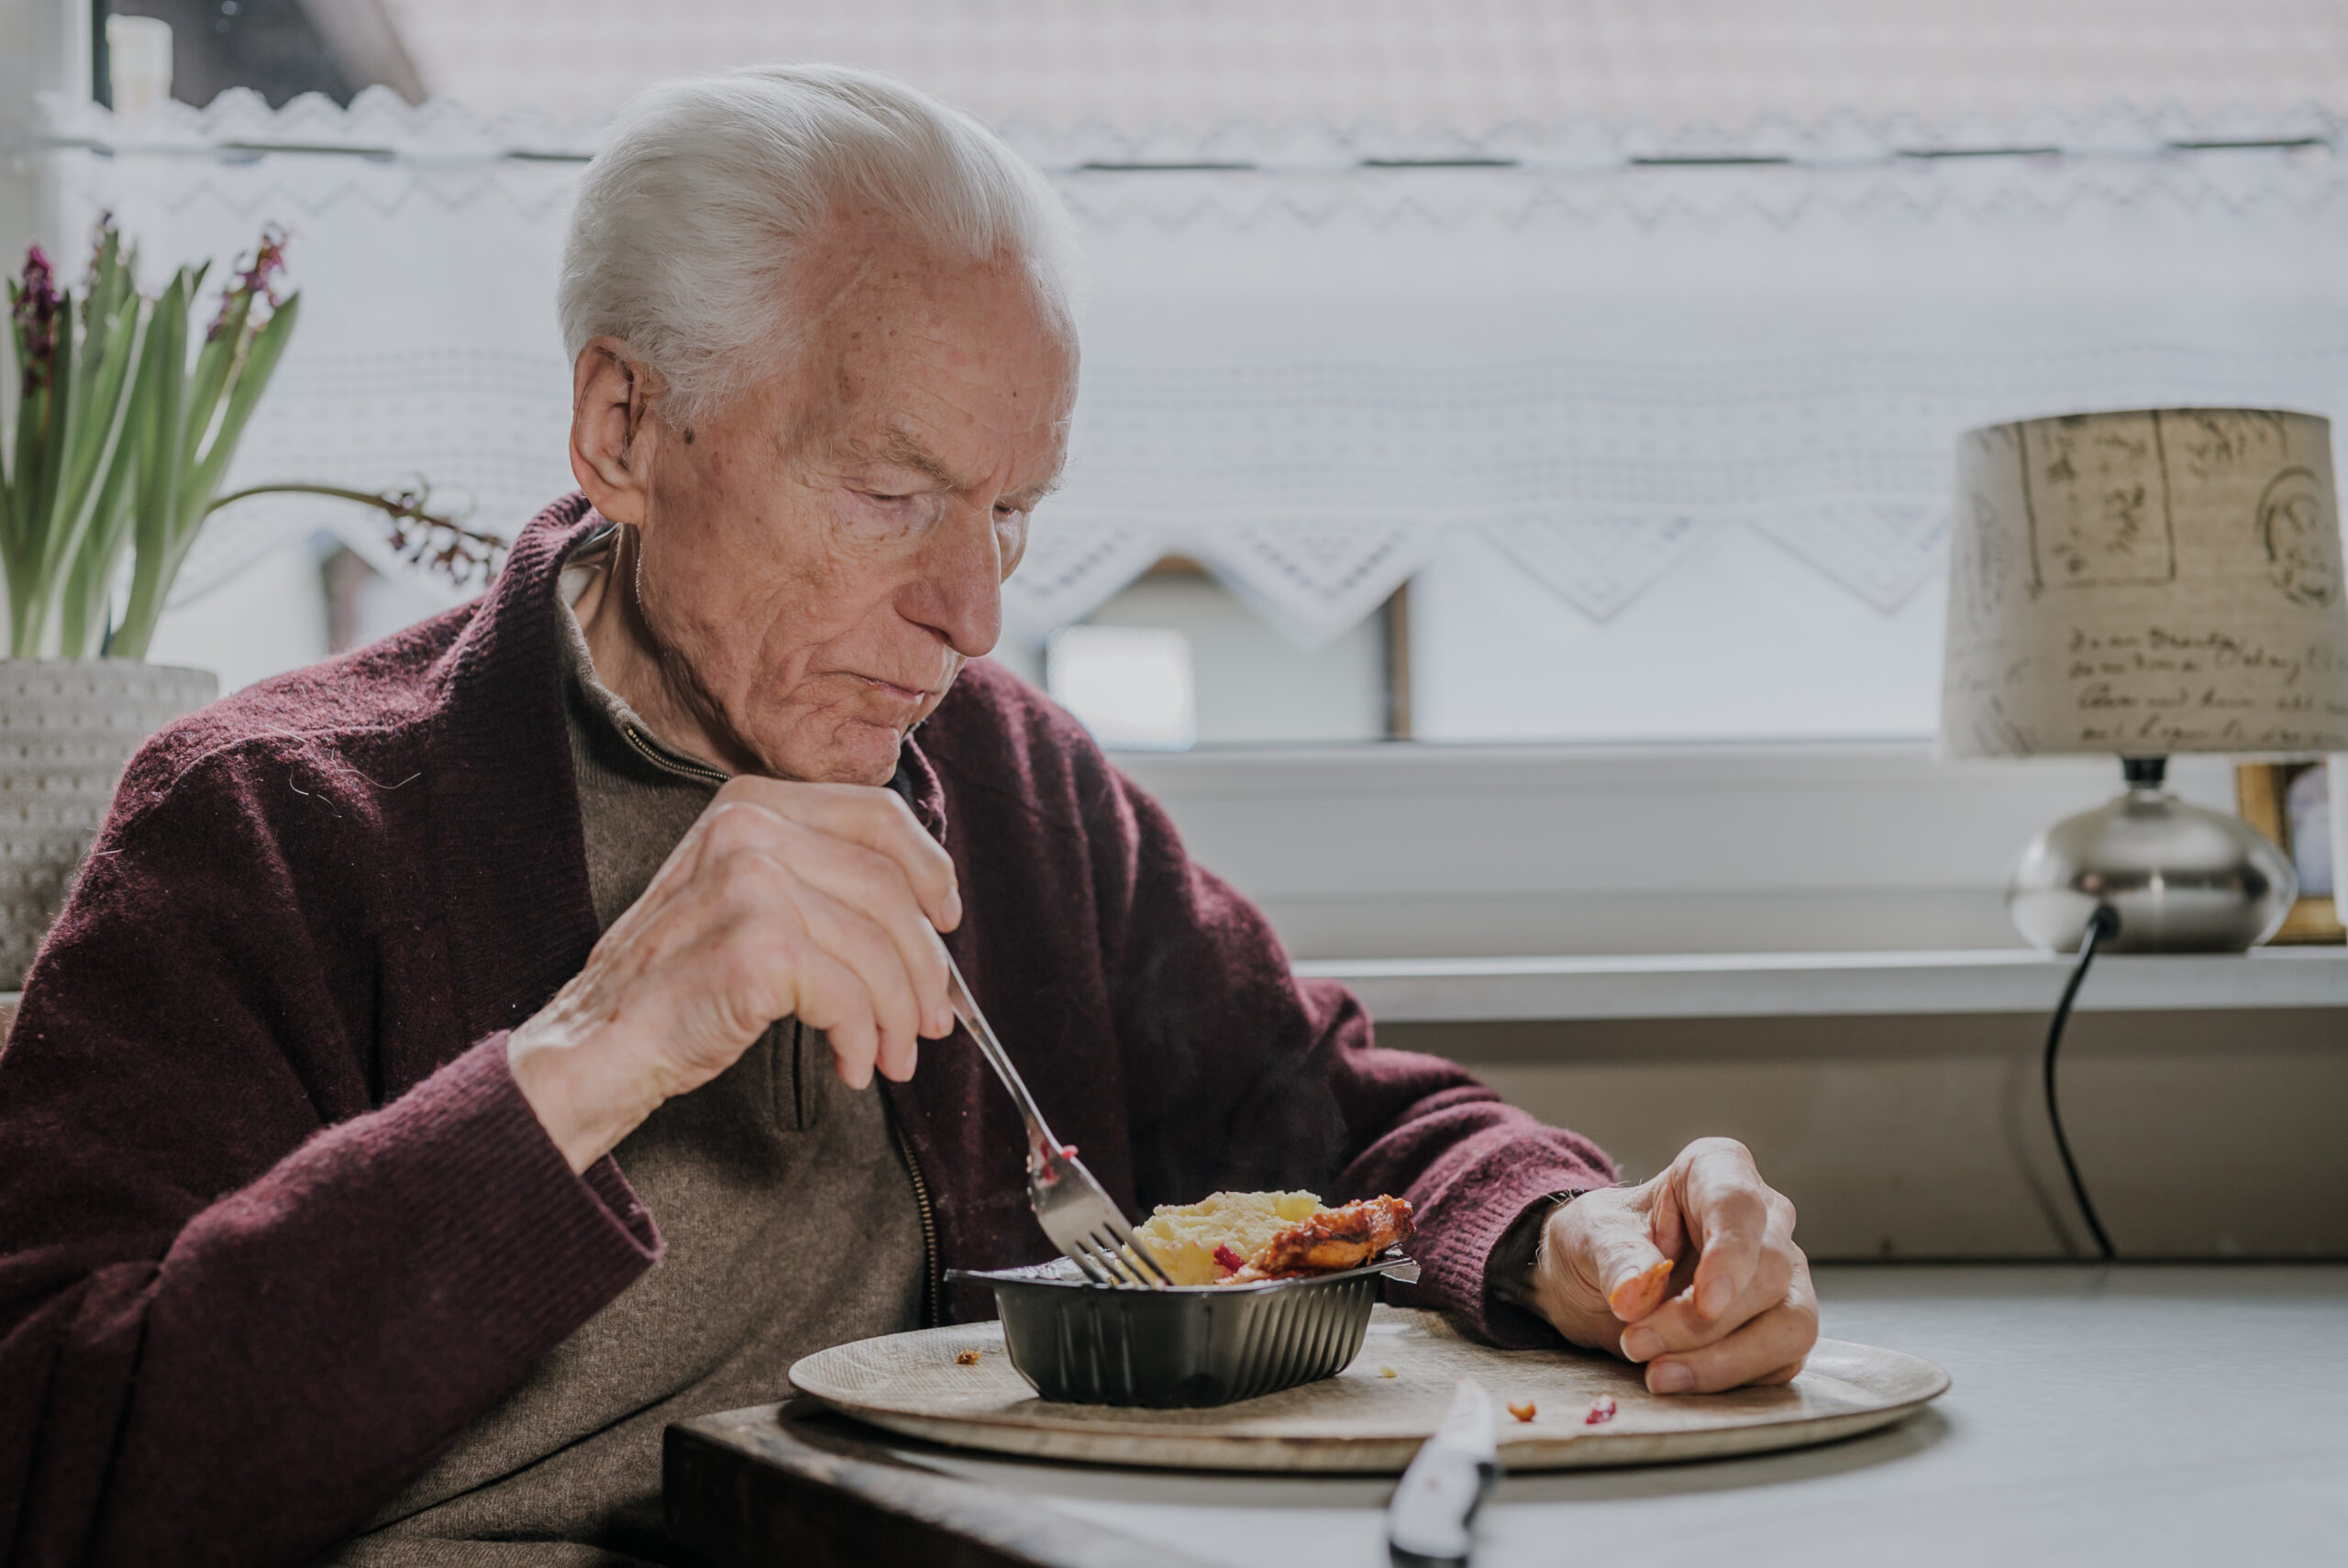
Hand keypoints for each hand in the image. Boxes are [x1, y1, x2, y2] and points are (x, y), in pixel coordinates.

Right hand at [508, 777, 960, 1171]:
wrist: (596, 1044)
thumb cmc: (677, 982)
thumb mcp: (743, 898)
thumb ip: (816, 878)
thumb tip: (928, 913)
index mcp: (751, 803)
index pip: (878, 815)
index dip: (929, 870)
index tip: (946, 920)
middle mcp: (750, 829)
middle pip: (890, 888)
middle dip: (924, 964)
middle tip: (931, 1019)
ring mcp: (751, 883)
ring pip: (878, 948)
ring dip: (898, 1015)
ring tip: (893, 1056)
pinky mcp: (757, 947)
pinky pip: (850, 997)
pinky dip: (863, 1040)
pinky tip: (851, 1066)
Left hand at [1528, 1137, 1815, 1393]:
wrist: (1594, 1283)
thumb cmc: (1600, 1242)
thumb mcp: (1590, 1237)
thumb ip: (1616, 1258)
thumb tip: (1635, 1292)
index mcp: (1718, 1172)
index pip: (1739, 1204)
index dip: (1730, 1254)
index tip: (1705, 1300)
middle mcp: (1764, 1221)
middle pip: (1766, 1273)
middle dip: (1701, 1322)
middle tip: (1637, 1343)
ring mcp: (1781, 1277)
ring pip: (1790, 1324)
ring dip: (1723, 1360)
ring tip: (1657, 1374)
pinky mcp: (1780, 1328)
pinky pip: (1780, 1361)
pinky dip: (1729, 1378)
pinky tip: (1680, 1379)